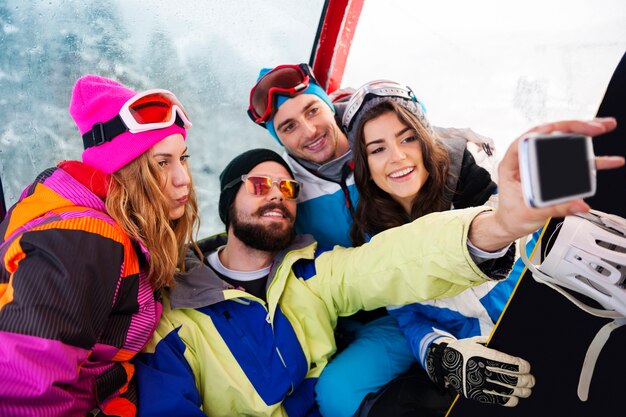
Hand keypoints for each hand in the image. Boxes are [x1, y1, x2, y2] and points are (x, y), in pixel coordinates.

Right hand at [425, 336, 534, 406]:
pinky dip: (508, 400)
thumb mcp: (474, 340)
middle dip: (525, 379)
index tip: (527, 366)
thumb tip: (508, 342)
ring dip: (520, 391)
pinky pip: (495, 400)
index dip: (520, 365)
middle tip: (531, 380)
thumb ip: (491, 341)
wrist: (443, 362)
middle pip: (509, 377)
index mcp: (480, 354)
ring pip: (505, 390)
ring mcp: (477, 383)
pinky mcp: (474, 393)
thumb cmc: (462, 349)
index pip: (506, 362)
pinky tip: (515, 398)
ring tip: (527, 390)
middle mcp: (479, 369)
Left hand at [469, 118, 623, 251]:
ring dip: (585, 133)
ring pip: (563, 142)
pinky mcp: (556, 171)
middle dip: (573, 127)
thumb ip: (554, 208)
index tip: (557, 129)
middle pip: (549, 136)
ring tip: (604, 126)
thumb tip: (578, 205)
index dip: (541, 132)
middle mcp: (527, 159)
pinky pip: (575, 162)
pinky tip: (612, 160)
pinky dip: (593, 160)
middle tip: (594, 127)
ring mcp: (542, 163)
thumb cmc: (512, 214)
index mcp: (512, 165)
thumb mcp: (529, 212)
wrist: (513, 223)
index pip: (524, 141)